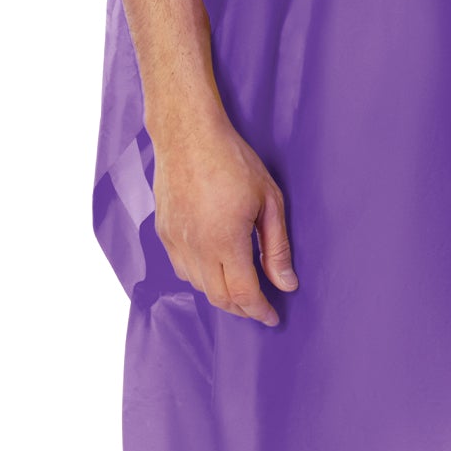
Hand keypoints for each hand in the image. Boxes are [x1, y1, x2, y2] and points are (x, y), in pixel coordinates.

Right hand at [151, 110, 298, 325]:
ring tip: (241, 286)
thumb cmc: (233, 160)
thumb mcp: (268, 200)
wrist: (188, 134)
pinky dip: (201, 277)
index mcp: (225, 241)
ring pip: (198, 286)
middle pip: (219, 297)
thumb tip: (286, 283)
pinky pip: (182, 269)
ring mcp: (175, 242)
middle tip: (261, 305)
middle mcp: (196, 248)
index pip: (243, 294)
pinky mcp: (163, 233)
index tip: (273, 316)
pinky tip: (215, 266)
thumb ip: (277, 246)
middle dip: (242, 308)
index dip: (260, 311)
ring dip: (221, 294)